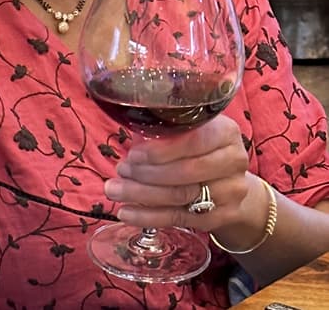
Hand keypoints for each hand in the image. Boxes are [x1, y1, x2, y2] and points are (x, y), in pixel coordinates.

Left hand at [103, 116, 251, 232]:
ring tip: (115, 191)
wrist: (227, 177)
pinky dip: (150, 216)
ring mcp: (232, 192)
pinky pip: (182, 219)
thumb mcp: (185, 128)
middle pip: (186, 172)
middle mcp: (233, 161)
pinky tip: (127, 213)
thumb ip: (163, 129)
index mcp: (225, 132)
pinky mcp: (223, 216)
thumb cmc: (196, 145)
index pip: (193, 141)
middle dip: (146, 174)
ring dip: (142, 195)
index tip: (133, 155)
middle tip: (120, 171)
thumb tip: (129, 130)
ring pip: (182, 197)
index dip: (160, 150)